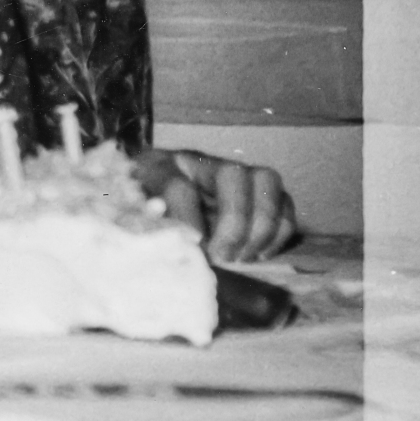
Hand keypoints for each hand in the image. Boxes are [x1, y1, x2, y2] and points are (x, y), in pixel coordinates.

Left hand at [129, 148, 297, 262]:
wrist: (149, 198)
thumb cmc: (142, 210)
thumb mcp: (133, 216)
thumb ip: (146, 227)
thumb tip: (177, 247)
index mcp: (162, 165)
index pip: (178, 185)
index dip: (186, 219)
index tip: (191, 246)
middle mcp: (202, 163)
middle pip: (232, 174)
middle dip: (234, 221)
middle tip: (223, 256)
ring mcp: (235, 173)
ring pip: (266, 180)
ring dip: (261, 226)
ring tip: (242, 257)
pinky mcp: (259, 192)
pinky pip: (285, 202)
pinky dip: (279, 232)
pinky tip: (256, 255)